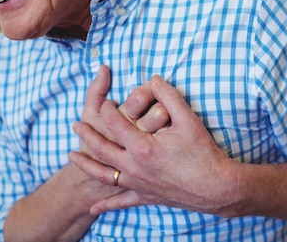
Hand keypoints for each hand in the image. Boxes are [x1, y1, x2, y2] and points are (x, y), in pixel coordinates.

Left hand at [69, 75, 237, 215]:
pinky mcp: (145, 196)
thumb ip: (169, 96)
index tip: (105, 102)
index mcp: (142, 146)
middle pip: (102, 148)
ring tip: (70, 157)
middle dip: (87, 135)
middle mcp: (135, 167)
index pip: (115, 123)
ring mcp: (138, 184)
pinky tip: (93, 207)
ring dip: (85, 165)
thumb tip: (154, 79)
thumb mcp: (188, 119)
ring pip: (103, 175)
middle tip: (76, 125)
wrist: (216, 187)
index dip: (108, 109)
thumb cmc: (203, 153)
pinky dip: (106, 204)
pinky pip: (120, 201)